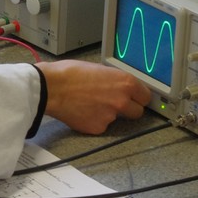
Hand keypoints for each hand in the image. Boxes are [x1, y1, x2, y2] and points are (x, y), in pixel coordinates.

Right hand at [35, 60, 151, 134]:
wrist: (51, 88)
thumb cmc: (70, 74)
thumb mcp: (99, 69)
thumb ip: (114, 80)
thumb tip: (118, 86)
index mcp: (125, 83)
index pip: (145, 96)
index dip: (138, 97)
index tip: (135, 98)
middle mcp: (122, 100)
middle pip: (138, 112)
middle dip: (129, 109)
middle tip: (114, 103)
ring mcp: (110, 116)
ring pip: (117, 119)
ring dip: (108, 114)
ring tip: (90, 104)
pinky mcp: (98, 128)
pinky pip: (101, 126)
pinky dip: (94, 121)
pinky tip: (83, 111)